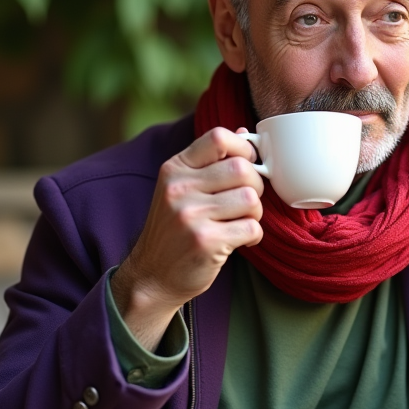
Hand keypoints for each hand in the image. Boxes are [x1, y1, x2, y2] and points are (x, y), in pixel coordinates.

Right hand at [112, 127, 263, 349]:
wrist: (152, 276)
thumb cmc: (174, 231)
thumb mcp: (181, 189)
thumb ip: (209, 162)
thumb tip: (242, 132)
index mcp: (175, 169)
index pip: (219, 138)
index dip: (244, 149)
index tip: (247, 165)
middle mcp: (179, 188)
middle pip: (241, 168)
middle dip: (256, 185)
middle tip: (247, 201)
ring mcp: (191, 215)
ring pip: (250, 199)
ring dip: (255, 213)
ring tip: (242, 222)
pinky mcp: (205, 241)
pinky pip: (251, 228)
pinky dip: (254, 235)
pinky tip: (240, 240)